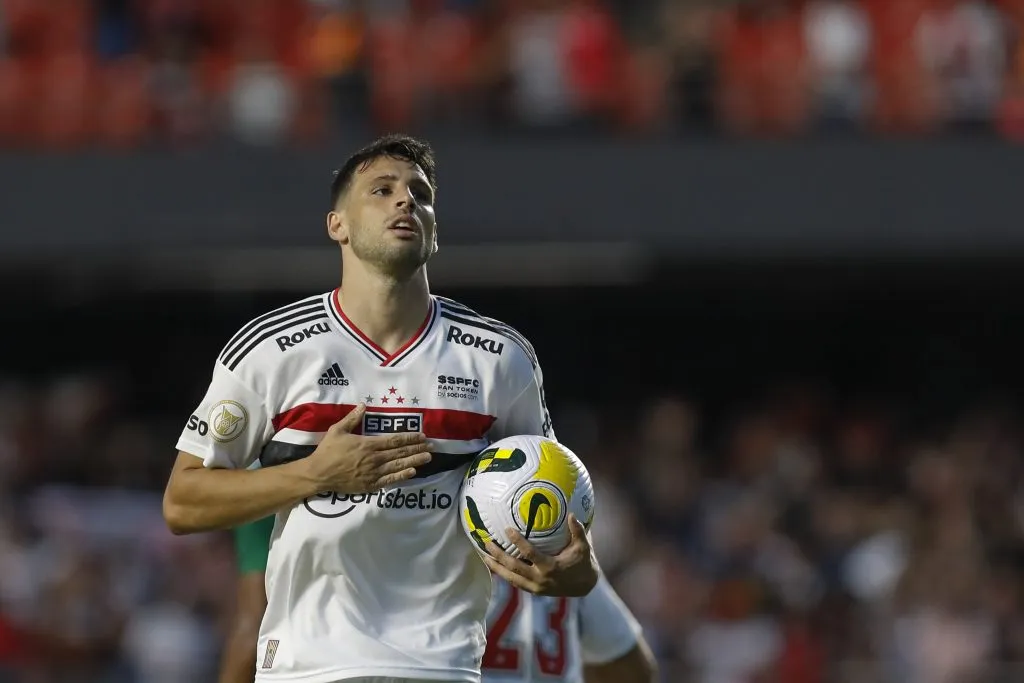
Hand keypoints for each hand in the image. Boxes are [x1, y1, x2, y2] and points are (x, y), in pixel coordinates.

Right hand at [304, 404, 431, 492]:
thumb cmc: (328, 451)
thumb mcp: (337, 430)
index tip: (422, 436)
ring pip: (398, 466)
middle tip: (431, 446)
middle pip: (400, 452)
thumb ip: (352, 418)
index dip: (410, 438)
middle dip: (417, 448)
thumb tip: (363, 405)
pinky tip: (413, 472)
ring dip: (415, 461)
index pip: (394, 440)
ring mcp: (373, 473)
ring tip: (428, 458)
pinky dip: (402, 476)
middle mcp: (374, 459)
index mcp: (368, 444)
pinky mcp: (370, 485)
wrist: (318, 474)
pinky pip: (390, 480)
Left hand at [482, 514, 598, 596]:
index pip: (530, 554)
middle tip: (487, 543)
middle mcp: (540, 579)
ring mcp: (535, 587)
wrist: (584, 586)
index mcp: (550, 567)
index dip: (518, 542)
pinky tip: (494, 566)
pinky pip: (515, 582)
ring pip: (510, 578)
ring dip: (496, 567)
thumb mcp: (583, 547)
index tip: (507, 529)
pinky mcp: (533, 591)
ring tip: (483, 556)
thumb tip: (572, 514)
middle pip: (514, 567)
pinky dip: (503, 574)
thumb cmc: (583, 562)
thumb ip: (578, 531)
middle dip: (499, 556)